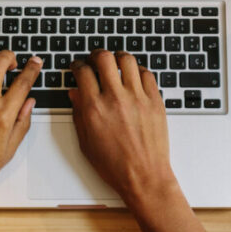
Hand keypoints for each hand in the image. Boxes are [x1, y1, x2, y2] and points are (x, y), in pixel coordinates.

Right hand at [68, 49, 176, 206]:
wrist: (144, 177)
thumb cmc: (115, 165)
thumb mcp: (86, 142)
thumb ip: (78, 114)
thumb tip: (75, 94)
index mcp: (94, 108)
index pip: (82, 72)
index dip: (77, 64)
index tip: (78, 66)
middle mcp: (115, 99)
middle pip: (104, 58)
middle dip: (96, 55)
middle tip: (95, 59)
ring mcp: (137, 98)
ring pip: (127, 60)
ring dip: (118, 57)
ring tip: (116, 62)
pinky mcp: (155, 101)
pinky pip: (147, 74)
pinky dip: (138, 71)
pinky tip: (134, 76)